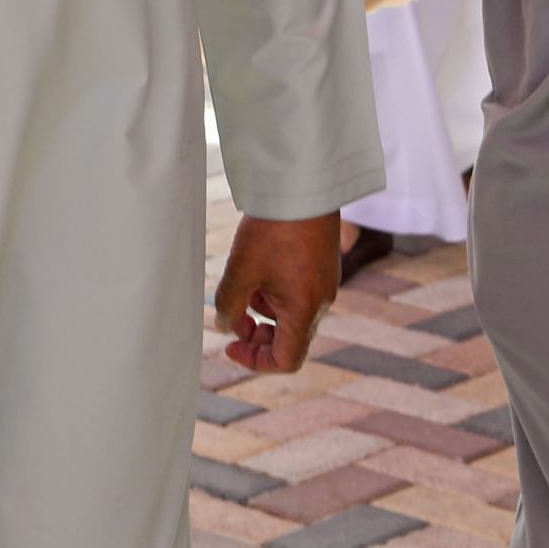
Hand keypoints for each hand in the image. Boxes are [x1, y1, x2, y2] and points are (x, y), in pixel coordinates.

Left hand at [212, 213, 344, 376]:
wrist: (303, 187)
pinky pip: (300, 294)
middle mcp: (321, 302)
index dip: (255, 361)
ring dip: (264, 310)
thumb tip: (224, 326)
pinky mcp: (323, 266)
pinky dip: (277, 293)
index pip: (286, 360)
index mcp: (304, 310)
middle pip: (290, 340)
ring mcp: (325, 283)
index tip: (232, 344)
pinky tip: (260, 267)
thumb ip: (228, 305)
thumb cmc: (274, 229)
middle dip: (257, 335)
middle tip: (233, 316)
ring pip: (292, 315)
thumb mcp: (241, 270)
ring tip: (245, 282)